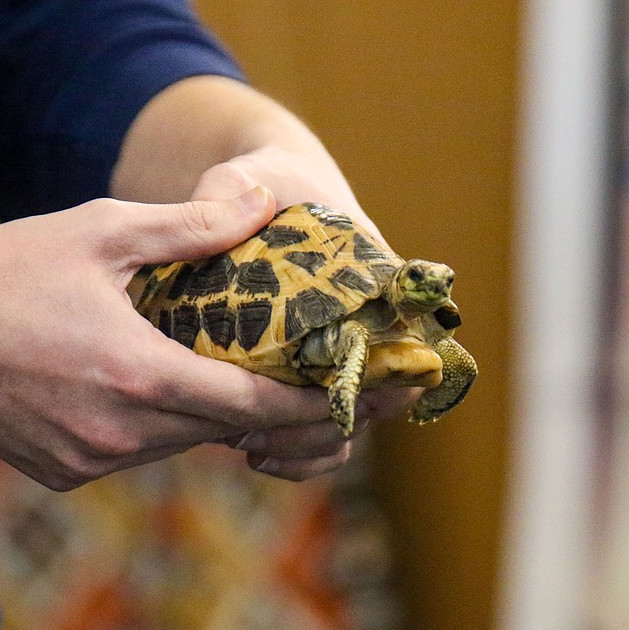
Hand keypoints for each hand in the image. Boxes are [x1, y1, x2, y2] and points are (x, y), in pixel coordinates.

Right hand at [0, 187, 346, 489]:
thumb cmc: (6, 268)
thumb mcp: (103, 229)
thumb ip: (191, 226)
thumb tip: (262, 205)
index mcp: (138, 377)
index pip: (253, 407)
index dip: (308, 404)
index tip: (351, 398)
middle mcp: (117, 436)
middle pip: (216, 427)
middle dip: (255, 404)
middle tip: (287, 370)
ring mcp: (84, 462)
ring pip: (173, 443)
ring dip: (196, 411)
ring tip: (207, 367)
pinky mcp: (59, 472)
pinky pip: (128, 453)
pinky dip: (146, 424)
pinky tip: (133, 384)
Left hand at [190, 147, 420, 479]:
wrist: (269, 190)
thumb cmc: (268, 181)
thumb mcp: (248, 175)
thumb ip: (232, 188)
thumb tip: (236, 207)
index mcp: (372, 278)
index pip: (396, 341)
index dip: (373, 379)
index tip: (326, 394)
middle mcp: (367, 325)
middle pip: (370, 397)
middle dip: (320, 423)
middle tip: (259, 431)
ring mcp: (338, 356)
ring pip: (343, 421)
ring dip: (304, 443)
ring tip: (247, 445)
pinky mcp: (305, 378)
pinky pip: (316, 429)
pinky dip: (296, 452)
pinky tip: (253, 453)